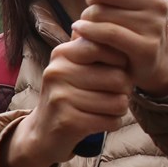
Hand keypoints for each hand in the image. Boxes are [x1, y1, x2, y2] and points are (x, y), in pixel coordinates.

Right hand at [1, 36, 132, 166]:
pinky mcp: (66, 120)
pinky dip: (112, 124)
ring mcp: (60, 96)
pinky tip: (100, 122)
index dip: (122, 64)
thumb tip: (123, 33)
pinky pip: (110, 121)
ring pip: (118, 102)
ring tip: (105, 109)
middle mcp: (58, 71)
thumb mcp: (76, 67)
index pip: (108, 48)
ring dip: (119, 109)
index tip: (114, 73)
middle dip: (125, 91)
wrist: (43, 132)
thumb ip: (96, 49)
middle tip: (113, 96)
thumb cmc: (69, 96)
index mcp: (63, 53)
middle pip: (119, 78)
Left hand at [74, 0, 167, 96]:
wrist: (148, 60)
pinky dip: (88, 32)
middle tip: (97, 8)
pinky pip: (105, 32)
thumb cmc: (126, 20)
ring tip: (95, 27)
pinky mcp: (145, 47)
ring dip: (88, 21)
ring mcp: (153, 24)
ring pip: (98, 13)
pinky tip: (81, 32)